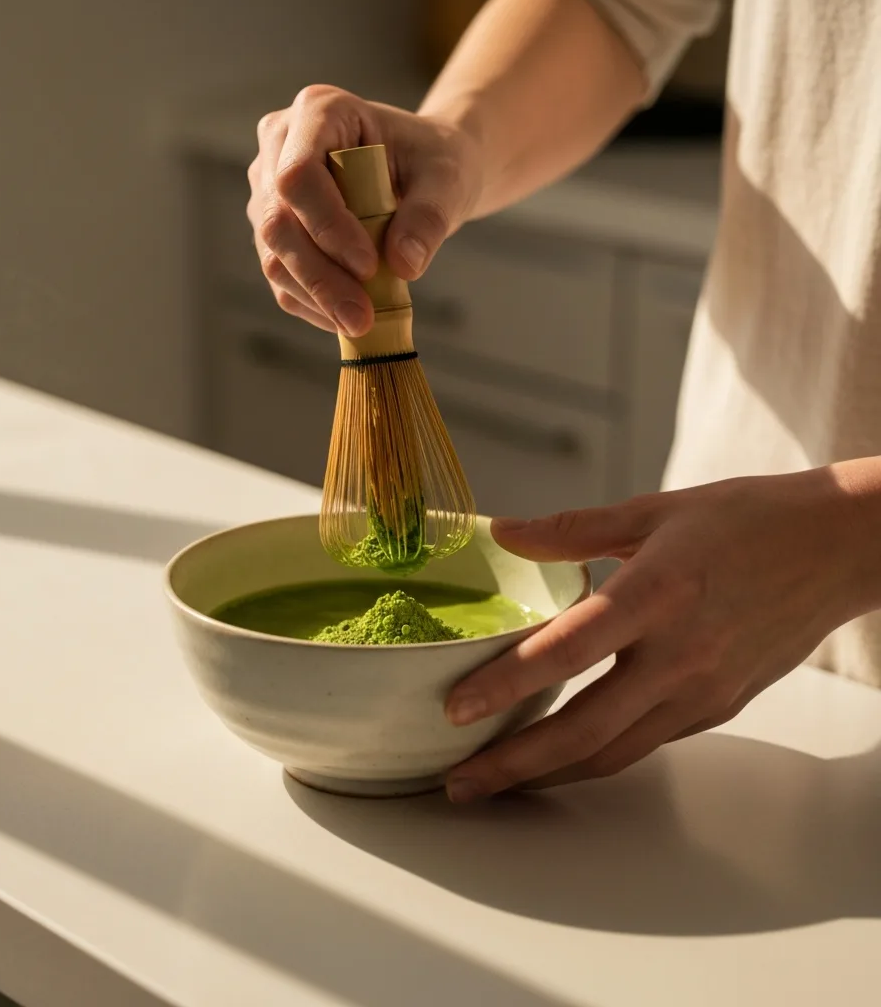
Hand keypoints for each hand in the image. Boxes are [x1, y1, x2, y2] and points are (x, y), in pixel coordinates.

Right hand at [247, 85, 482, 335]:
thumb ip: (430, 215)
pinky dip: (314, 306)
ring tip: (361, 323)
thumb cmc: (433, 163)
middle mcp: (280, 146)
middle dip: (320, 276)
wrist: (423, 173)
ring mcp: (269, 192)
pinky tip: (347, 319)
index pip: (298, 174)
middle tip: (361, 318)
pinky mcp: (273, 234)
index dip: (327, 226)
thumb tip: (405, 264)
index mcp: (318, 111)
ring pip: (274, 256)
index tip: (370, 266)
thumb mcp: (448, 179)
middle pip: (278, 220)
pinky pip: (283, 278)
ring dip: (316, 297)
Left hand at [443, 464, 879, 802]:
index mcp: (658, 593)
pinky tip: (560, 756)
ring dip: (550, 774)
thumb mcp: (653, 511)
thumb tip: (502, 531)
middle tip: (459, 782)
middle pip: (585, 728)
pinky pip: (645, 743)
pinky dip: (596, 757)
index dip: (506, 684)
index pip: (568, 650)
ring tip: (496, 783)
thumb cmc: (747, 520)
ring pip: (614, 752)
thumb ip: (571, 529)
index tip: (454, 710)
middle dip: (515, 765)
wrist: (839, 548)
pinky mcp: (718, 708)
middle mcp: (679, 655)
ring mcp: (702, 690)